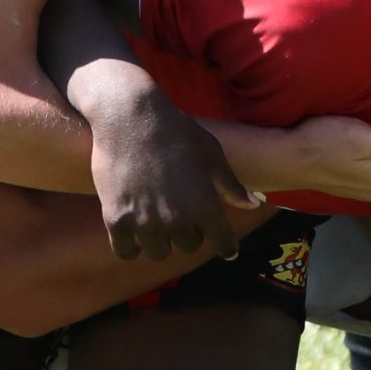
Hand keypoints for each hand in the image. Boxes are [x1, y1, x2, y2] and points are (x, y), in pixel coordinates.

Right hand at [91, 91, 261, 261]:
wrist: (130, 116)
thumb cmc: (175, 131)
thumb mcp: (211, 154)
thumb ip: (231, 184)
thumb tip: (253, 205)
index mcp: (205, 205)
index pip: (223, 243)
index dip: (226, 246)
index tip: (225, 247)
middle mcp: (177, 219)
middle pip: (189, 246)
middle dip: (188, 234)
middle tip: (180, 216)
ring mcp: (145, 222)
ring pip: (158, 252)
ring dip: (160, 241)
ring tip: (155, 223)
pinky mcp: (117, 219)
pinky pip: (127, 251)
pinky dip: (131, 247)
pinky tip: (134, 235)